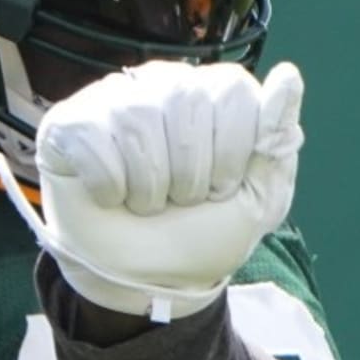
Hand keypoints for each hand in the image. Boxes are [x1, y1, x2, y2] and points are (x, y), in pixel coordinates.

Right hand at [0, 58, 303, 321]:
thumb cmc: (203, 237)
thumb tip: (289, 77)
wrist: (150, 281)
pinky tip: (113, 198)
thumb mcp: (257, 202)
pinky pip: (94, 140)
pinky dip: (110, 188)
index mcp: (216, 99)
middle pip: (187, 102)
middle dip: (192, 175)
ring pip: (139, 121)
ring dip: (151, 188)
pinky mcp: (70, 123)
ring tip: (149, 204)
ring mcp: (115, 100)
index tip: (223, 190)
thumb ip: (276, 144)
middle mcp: (166, 86)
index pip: (233, 91)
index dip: (232, 154)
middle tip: (183, 201)